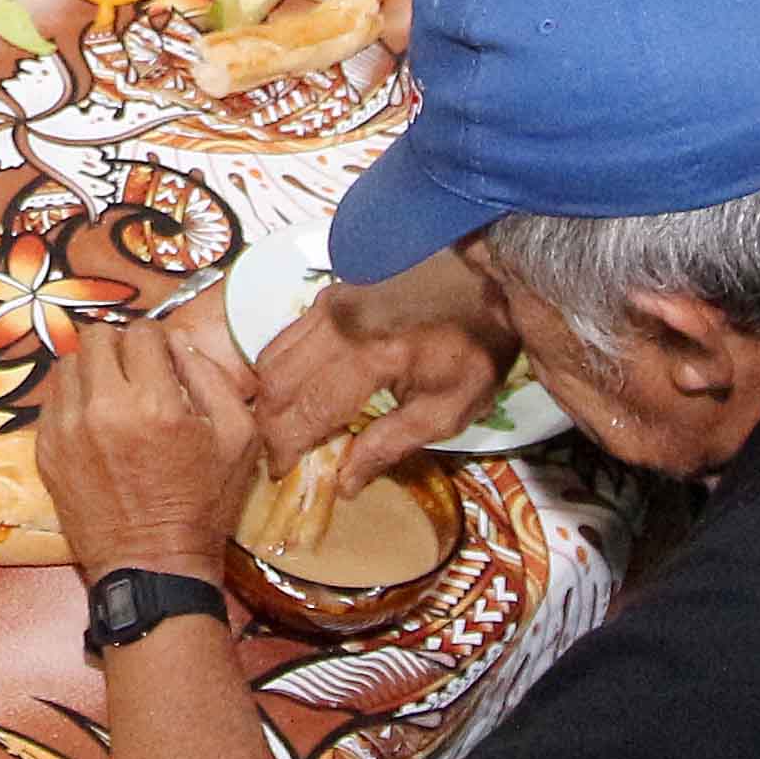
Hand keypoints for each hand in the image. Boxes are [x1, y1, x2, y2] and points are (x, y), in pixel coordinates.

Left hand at [35, 313, 263, 580]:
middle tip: (136, 372)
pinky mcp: (46, 450)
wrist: (152, 564)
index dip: (157, 341)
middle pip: (96, 337)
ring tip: (113, 394)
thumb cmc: (202, 505)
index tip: (163, 360)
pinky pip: (51, 399)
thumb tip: (180, 343)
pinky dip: (72, 399)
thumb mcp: (238, 438)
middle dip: (120, 347)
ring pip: (68, 363)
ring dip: (92, 370)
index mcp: (155, 404)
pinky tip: (94, 420)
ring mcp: (67, 430)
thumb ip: (212, 377)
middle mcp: (104, 409)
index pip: (142, 332)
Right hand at [251, 282, 516, 489]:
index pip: (306, 410)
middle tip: (280, 454)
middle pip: (274, 382)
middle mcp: (339, 325)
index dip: (285, 447)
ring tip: (287, 425)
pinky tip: (303, 389)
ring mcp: (331, 302)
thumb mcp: (449, 409)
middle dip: (268, 426)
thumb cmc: (478, 344)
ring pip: (271, 355)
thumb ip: (390, 445)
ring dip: (270, 396)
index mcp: (372, 357)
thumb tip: (345, 482)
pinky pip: (289, 335)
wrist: (490, 275)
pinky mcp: (332, 291)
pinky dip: (283, 368)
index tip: (281, 472)